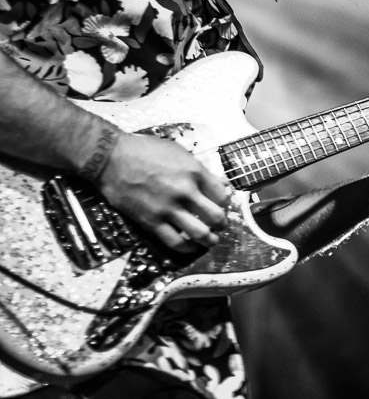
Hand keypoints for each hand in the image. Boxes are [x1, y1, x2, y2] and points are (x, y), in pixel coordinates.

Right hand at [100, 133, 229, 251]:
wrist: (112, 158)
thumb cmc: (146, 150)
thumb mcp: (180, 153)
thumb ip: (202, 170)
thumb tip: (222, 183)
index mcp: (195, 172)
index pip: (222, 195)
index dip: (226, 203)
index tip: (222, 206)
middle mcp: (185, 191)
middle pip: (216, 217)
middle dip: (222, 224)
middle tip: (221, 226)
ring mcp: (168, 208)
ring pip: (200, 233)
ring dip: (210, 240)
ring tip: (211, 240)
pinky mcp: (151, 221)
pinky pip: (175, 242)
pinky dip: (187, 248)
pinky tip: (190, 246)